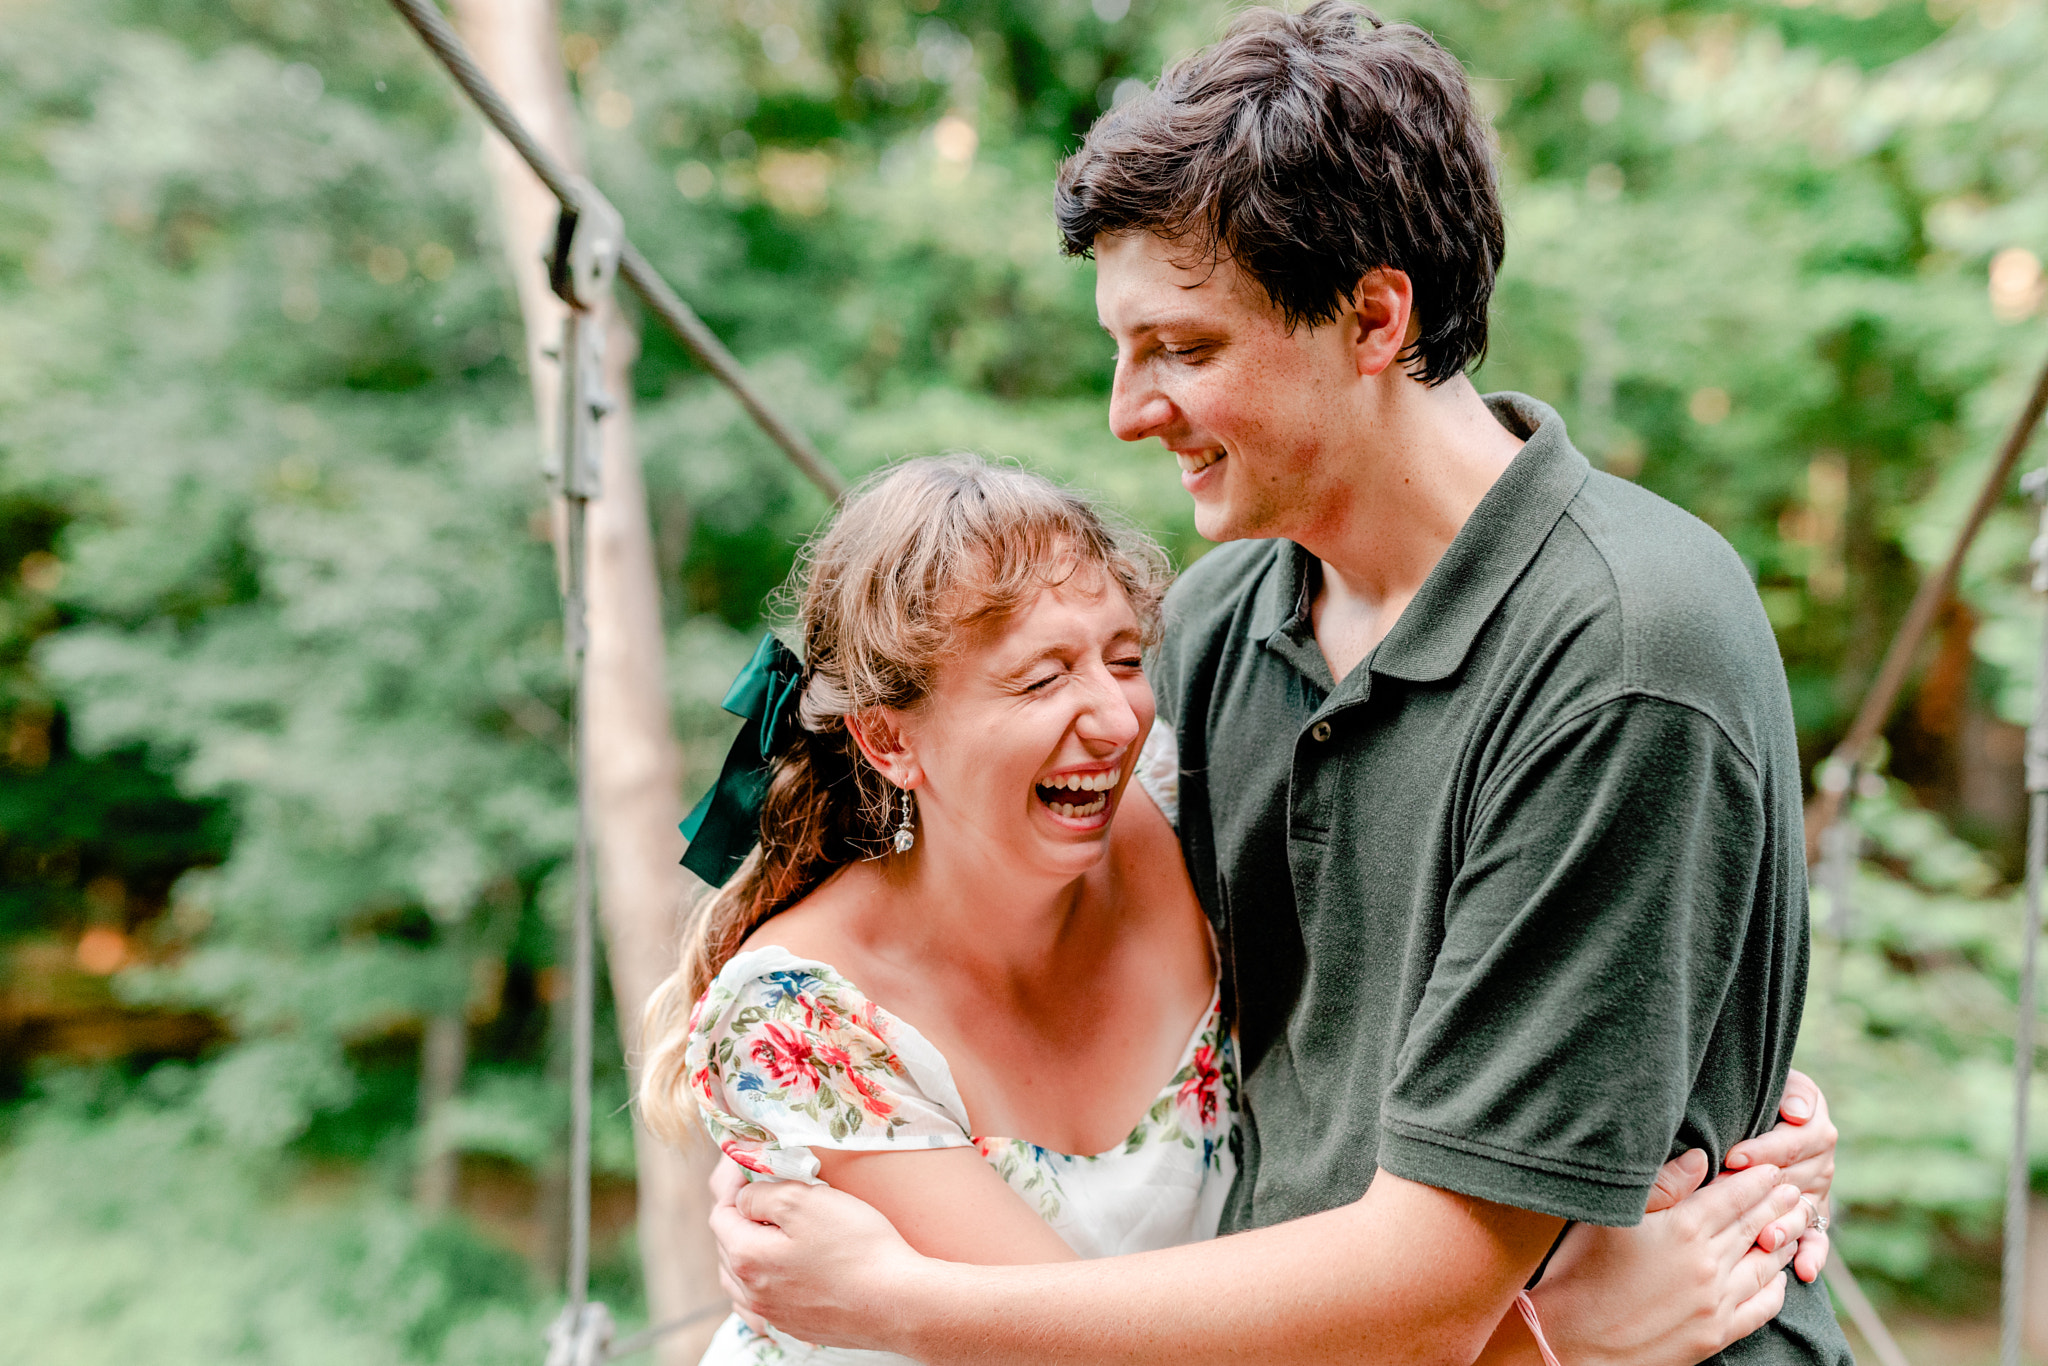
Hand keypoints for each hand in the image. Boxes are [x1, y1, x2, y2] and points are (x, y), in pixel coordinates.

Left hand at [709, 1162, 930, 1351]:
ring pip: (740, 1277)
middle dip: (741, 1214)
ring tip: (765, 1229)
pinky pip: (760, 1304)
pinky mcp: (795, 1325)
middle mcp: (752, 1292)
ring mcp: (773, 1314)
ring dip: (746, 1250)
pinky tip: (773, 1275)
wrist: (896, 1302)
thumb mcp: (804, 1200)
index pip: (721, 1212)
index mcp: (747, 1257)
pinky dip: (759, 1285)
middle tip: (765, 1191)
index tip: (753, 1168)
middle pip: (729, 1244)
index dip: (734, 1184)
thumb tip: (744, 1198)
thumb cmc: (855, 1247)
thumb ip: (761, 1194)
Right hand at [1531, 1155, 1801, 1365]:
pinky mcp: (1716, 1333)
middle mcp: (1709, 1264)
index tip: (1772, 1166)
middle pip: (1755, 1225)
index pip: (1735, 1195)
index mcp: (1684, 1228)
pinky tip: (1778, 1276)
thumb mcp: (1614, 1216)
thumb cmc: (1580, 1270)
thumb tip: (1701, 1158)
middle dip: (1778, 1204)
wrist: (1571, 1342)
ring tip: (1794, 1224)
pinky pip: (1763, 1307)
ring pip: (1766, 1264)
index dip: (1757, 1178)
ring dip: (1783, 1240)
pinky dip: (1776, 1287)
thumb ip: (1662, 1185)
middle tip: (1794, 1188)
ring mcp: (1716, 1302)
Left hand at [1723, 1068, 1835, 1281]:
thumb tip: (1797, 1113)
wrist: (1773, 1109)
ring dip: (1786, 1229)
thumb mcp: (1784, 1083)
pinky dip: (1812, 1255)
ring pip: (1802, 1213)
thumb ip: (1794, 1094)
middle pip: (1793, 1183)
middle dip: (1765, 1197)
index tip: (1732, 1157)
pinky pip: (1817, 1239)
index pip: (1789, 1143)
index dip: (1761, 1150)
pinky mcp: (1813, 1216)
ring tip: (1766, 1241)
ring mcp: (1817, 1192)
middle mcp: (1821, 1163)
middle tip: (1738, 1209)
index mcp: (1815, 1130)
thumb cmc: (1770, 1092)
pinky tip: (1802, 1271)